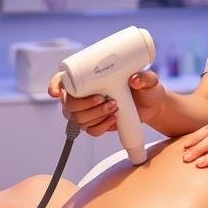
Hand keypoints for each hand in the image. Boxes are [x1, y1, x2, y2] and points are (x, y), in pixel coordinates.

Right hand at [47, 69, 166, 135]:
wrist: (152, 105)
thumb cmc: (146, 87)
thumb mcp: (148, 79)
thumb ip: (145, 77)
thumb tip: (135, 79)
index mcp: (88, 77)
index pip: (62, 80)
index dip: (55, 85)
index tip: (57, 92)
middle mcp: (83, 95)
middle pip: (67, 104)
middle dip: (82, 104)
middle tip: (102, 99)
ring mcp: (88, 112)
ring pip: (78, 119)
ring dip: (94, 115)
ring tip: (114, 107)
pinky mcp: (96, 124)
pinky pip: (91, 130)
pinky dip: (101, 126)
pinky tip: (113, 119)